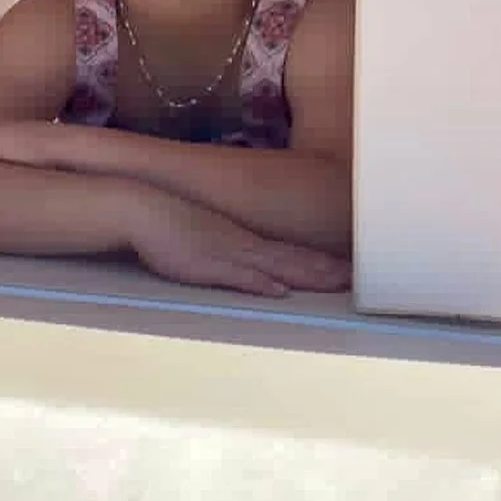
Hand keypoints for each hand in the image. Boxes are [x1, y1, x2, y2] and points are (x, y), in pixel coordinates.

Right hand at [130, 196, 351, 297]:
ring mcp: (228, 254)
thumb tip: (250, 264)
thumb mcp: (206, 233)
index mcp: (243, 238)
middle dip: (326, 270)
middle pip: (293, 259)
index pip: (290, 251)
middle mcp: (243, 245)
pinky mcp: (208, 266)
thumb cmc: (170, 221)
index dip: (320, 261)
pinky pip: (239, 276)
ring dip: (307, 276)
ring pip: (276, 267)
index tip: (347, 268)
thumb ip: (227, 247)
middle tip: (357, 278)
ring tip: (336, 284)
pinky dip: (261, 284)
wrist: (143, 208)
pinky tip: (279, 292)